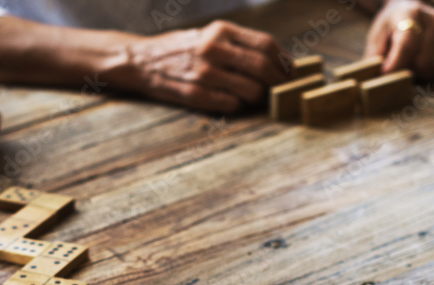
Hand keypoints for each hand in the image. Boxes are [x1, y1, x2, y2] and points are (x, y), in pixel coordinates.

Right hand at [113, 20, 290, 112]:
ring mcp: (204, 73)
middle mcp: (213, 49)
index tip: (291, 72)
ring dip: (259, 98)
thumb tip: (277, 59)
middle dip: (278, 83)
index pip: (266, 45)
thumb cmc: (183, 49)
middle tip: (282, 91)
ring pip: (250, 90)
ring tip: (257, 98)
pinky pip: (231, 105)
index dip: (284, 61)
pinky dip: (239, 106)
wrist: (142, 61)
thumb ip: (239, 44)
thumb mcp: (210, 34)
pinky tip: (236, 103)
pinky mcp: (195, 94)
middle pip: (262, 68)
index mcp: (221, 30)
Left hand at [365, 0, 433, 80]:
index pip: (407, 44)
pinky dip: (433, 72)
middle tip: (400, 69)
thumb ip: (374, 57)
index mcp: (410, 15)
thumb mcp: (377, 37)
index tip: (387, 75)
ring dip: (421, 73)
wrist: (410, 11)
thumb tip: (377, 78)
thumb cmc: (391, 27)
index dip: (396, 64)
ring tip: (411, 64)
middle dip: (408, 71)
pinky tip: (425, 64)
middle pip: (423, 60)